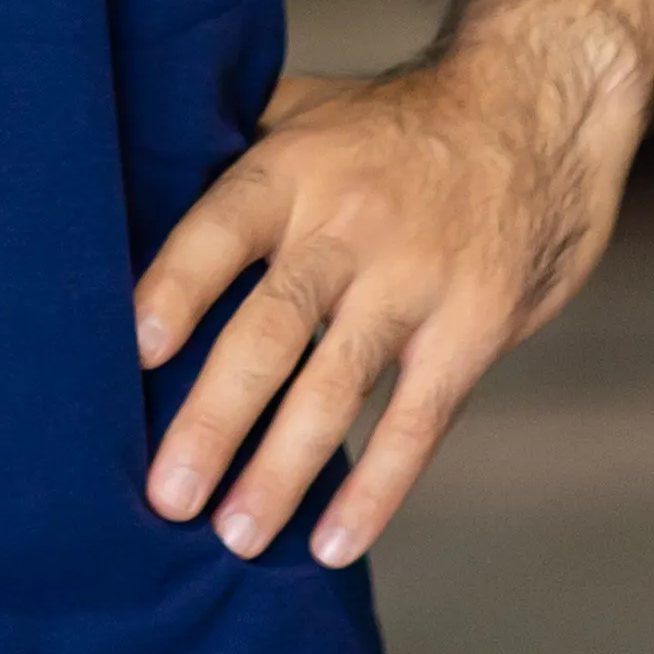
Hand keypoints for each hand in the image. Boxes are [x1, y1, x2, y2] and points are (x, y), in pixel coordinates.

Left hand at [128, 31, 647, 567]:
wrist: (534, 112)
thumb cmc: (392, 126)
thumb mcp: (307, 111)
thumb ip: (230, 151)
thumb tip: (119, 192)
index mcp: (293, 167)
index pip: (220, 228)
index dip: (177, 286)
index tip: (135, 351)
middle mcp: (350, 223)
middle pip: (272, 327)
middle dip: (215, 416)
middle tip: (167, 494)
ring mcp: (416, 279)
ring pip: (338, 386)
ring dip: (282, 470)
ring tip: (233, 538)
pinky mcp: (474, 327)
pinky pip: (418, 420)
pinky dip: (376, 488)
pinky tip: (332, 542)